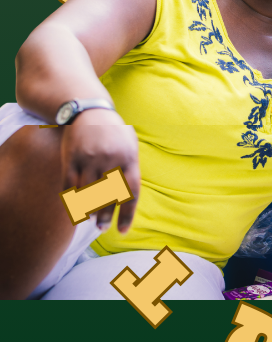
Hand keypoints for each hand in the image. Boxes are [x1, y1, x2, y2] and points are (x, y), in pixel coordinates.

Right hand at [59, 108, 140, 232]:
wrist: (90, 110)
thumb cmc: (114, 131)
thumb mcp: (130, 144)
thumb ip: (130, 167)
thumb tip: (129, 195)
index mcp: (129, 158)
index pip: (131, 193)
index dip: (127, 214)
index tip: (121, 231)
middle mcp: (111, 160)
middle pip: (108, 197)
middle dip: (105, 216)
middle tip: (102, 228)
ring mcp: (90, 159)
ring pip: (88, 194)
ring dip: (88, 210)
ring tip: (90, 218)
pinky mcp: (72, 158)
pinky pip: (69, 186)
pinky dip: (71, 200)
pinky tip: (74, 208)